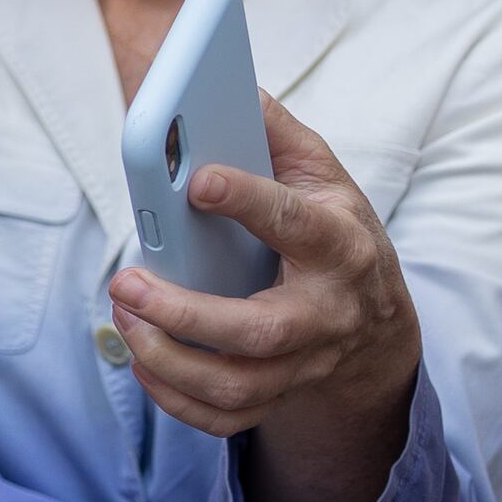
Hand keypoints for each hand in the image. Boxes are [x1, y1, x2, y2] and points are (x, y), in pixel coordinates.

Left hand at [105, 94, 417, 443]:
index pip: (295, 223)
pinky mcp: (279, 396)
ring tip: (125, 314)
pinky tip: (142, 359)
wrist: (377, 323)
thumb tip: (230, 84)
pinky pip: (224, 417)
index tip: (197, 178)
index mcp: (340, 244)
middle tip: (125, 282)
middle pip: (259, 330)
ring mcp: (305, 363)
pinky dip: (175, 399)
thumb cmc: (333, 231)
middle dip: (185, 313)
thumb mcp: (322, 173)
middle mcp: (327, 313)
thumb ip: (275, 131)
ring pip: (235, 385)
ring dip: (167, 358)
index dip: (248, 200)